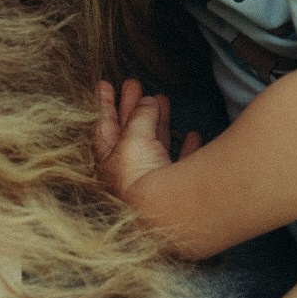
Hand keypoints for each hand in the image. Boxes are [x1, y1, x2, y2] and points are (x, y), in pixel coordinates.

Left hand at [93, 79, 198, 201]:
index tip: (104, 85)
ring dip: (158, 121)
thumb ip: (139, 116)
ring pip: (153, 144)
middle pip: (128, 133)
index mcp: (109, 162)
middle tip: (133, 84)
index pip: (104, 127)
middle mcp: (128, 173)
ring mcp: (153, 181)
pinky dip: (187, 148)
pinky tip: (192, 135)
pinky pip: (181, 164)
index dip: (104, 105)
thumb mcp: (132, 137)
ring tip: (161, 99)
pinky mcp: (177, 189)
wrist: (165, 213)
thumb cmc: (138, 177)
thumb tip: (147, 100)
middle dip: (131, 107)